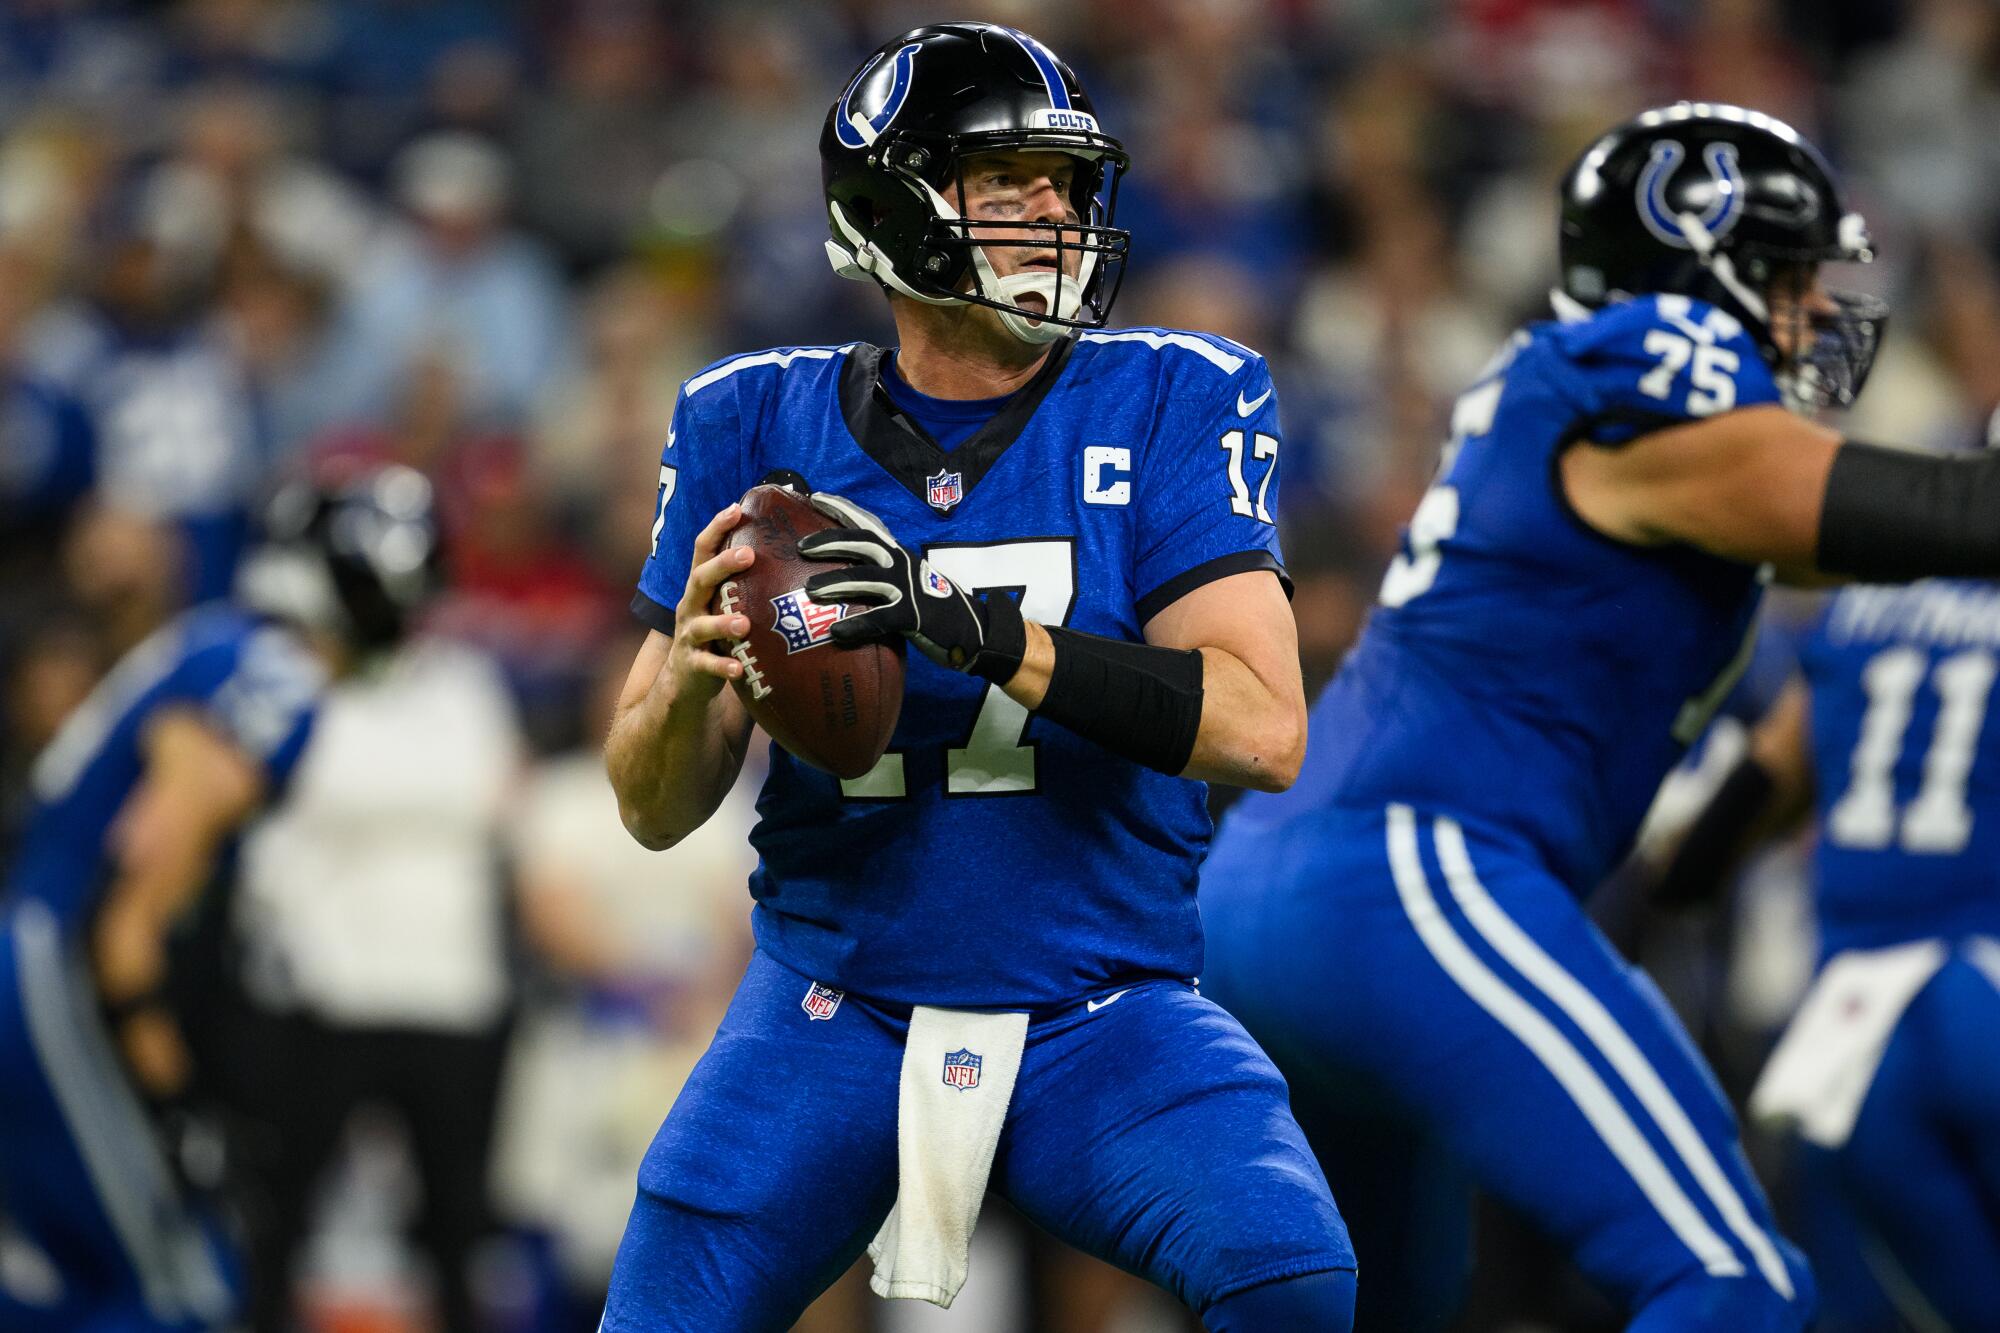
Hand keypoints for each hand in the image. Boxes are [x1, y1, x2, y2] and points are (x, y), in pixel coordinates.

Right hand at [669, 504, 757, 701]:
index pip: (703, 550)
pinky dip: (722, 667)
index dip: (717, 528)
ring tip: (744, 623)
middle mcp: (691, 606)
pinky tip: (738, 669)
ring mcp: (690, 636)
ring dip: (722, 623)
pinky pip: (707, 666)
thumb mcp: (724, 604)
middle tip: (748, 554)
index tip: (736, 508)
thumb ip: (745, 582)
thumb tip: (790, 552)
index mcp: (700, 587)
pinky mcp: (693, 666)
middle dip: (722, 565)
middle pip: (700, 579)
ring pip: (702, 626)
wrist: (683, 681)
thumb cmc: (715, 634)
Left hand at [798, 492, 1024, 680]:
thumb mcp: (908, 581)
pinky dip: (856, 624)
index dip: (842, 508)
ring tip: (811, 590)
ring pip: (867, 579)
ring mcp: (909, 589)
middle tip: (802, 547)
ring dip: (836, 582)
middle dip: (831, 541)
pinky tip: (837, 632)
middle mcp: (902, 564)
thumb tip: (843, 576)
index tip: (815, 498)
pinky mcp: (914, 616)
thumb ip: (882, 574)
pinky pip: (880, 618)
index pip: (868, 523)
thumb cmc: (934, 607)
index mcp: (899, 554)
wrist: (974, 631)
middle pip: (863, 543)